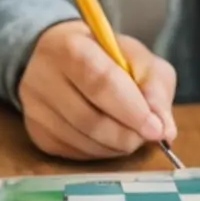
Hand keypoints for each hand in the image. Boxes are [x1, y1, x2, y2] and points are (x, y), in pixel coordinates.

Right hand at [20, 20, 177, 159]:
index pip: (100, 82)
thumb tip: (165, 128)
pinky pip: (75, 153)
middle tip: (150, 134)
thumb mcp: (136, 56)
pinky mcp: (36, 133)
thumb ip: (155, 86)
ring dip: (117, 145)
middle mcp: (43, 78)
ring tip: (132, 132)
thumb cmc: (104, 55)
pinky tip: (110, 136)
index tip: (156, 128)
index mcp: (70, 47)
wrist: (59, 57)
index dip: (131, 110)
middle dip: (128, 134)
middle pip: (90, 119)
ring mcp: (35, 109)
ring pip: (84, 141)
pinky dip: (102, 151)